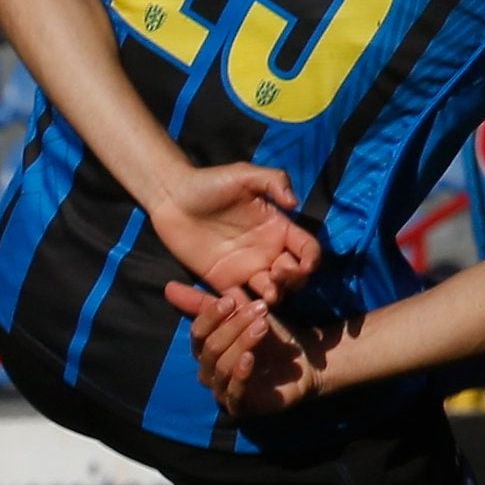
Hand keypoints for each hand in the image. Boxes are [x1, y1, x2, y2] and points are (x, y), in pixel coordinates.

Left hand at [149, 162, 320, 303]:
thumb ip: (274, 180)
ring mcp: (246, 269)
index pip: (307, 249)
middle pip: (295, 276)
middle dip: (294, 280)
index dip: (312, 258)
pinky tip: (248, 309)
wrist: (172, 197)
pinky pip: (242, 303)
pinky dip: (248, 311)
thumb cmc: (210, 182)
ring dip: (276, 297)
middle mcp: (267, 252)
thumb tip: (294, 202)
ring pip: (273, 293)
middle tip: (278, 274)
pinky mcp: (224, 282)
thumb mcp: (245, 174)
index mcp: (278, 228)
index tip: (306, 264)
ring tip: (268, 294)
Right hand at [164, 281, 342, 416]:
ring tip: (263, 325)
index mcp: (205, 351)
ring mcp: (223, 391)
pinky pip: (234, 393)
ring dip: (242, 342)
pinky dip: (240, 374)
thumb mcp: (242, 315)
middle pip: (211, 348)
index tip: (231, 300)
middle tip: (259, 309)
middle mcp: (209, 372)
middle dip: (234, 326)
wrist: (306, 362)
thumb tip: (168, 287)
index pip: (198, 333)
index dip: (211, 316)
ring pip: (222, 366)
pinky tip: (250, 358)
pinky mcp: (240, 407)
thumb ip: (207, 303)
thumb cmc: (272, 338)